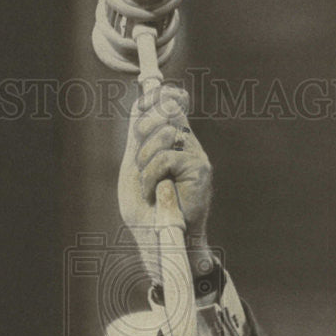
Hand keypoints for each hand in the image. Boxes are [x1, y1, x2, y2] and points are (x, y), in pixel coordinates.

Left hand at [118, 84, 213, 281]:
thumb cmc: (146, 209)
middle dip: (144, 125)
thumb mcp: (136, 165)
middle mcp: (186, 143)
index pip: (170, 100)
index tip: (141, 105)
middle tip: (139, 157)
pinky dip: (152, 174)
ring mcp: (195, 154)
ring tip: (148, 184)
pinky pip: (166, 157)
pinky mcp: (199, 169)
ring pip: (164, 132)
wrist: (158, 239)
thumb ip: (139, 135)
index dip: (155, 95)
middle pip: (168, 106)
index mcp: (171, 139)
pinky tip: (154, 192)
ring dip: (145, 159)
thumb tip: (141, 100)